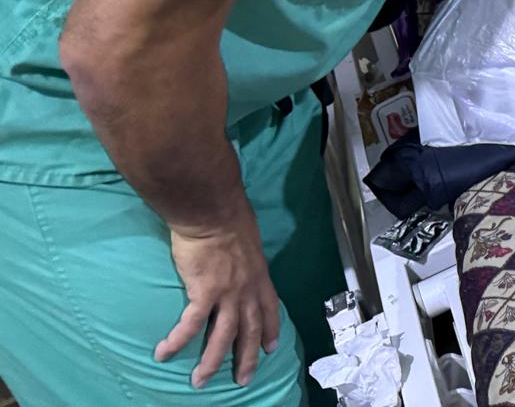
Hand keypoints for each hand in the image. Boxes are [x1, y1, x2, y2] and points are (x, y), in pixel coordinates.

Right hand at [155, 219, 280, 388]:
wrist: (213, 212)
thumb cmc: (229, 218)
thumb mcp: (248, 240)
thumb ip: (245, 257)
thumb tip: (238, 259)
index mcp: (259, 275)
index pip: (270, 307)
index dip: (271, 328)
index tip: (271, 348)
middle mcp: (247, 288)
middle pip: (250, 329)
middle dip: (247, 357)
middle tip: (243, 380)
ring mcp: (228, 292)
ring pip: (223, 336)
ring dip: (211, 361)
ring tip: (200, 381)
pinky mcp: (204, 292)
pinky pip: (190, 325)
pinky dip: (177, 341)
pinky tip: (163, 354)